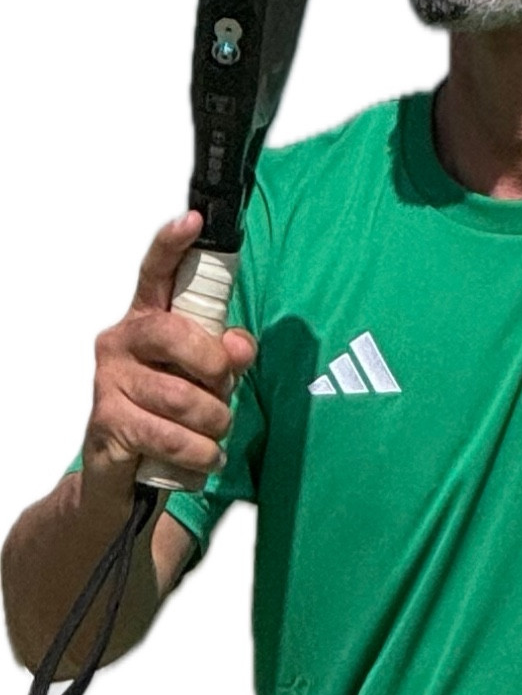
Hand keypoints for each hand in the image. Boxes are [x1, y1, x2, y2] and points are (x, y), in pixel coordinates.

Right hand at [82, 212, 256, 508]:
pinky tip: (203, 459)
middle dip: (213, 369)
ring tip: (215, 435)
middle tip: (222, 391)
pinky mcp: (109, 425)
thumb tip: (241, 346)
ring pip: (182, 398)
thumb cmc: (168, 415)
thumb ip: (226, 357)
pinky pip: (172, 439)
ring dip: (214, 424)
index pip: (155, 274)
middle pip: (174, 335)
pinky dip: (200, 456)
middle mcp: (120, 343)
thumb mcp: (204, 381)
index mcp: (146, 322)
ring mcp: (110, 383)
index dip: (172, 246)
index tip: (192, 220)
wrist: (122, 474)